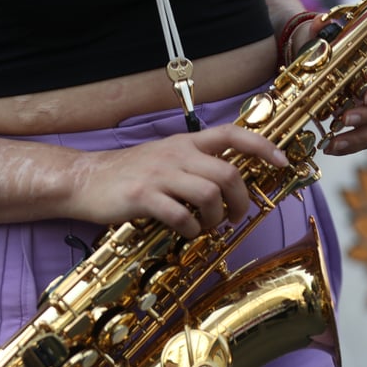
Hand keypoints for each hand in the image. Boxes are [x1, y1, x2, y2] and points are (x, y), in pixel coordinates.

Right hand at [66, 124, 288, 237]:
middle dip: (242, 201)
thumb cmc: (125, 174)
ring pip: (210, 195)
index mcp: (184, 143)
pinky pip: (181, 216)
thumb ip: (192, 164)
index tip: (282, 162)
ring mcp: (159, 175)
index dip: (262, 147)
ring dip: (217, 218)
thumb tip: (226, 183)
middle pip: (228, 173)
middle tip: (236, 217)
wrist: (84, 180)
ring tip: (209, 227)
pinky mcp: (143, 197)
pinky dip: (191, 230)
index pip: (232, 134)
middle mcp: (175, 155)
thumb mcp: (162, 158)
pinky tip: (186, 232)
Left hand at [301, 17, 366, 155]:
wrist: (310, 64)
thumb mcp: (318, 37)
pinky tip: (330, 148)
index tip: (366, 95)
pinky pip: (364, 138)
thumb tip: (316, 23)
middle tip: (344, 119)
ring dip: (358, 136)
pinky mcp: (362, 123)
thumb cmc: (321, 49)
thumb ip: (318, 31)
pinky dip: (349, 145)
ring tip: (334, 143)